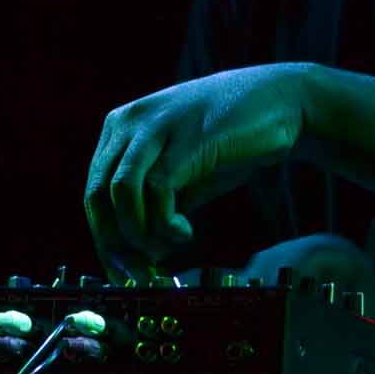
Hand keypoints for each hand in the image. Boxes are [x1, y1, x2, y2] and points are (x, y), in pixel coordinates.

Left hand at [84, 63, 315, 276]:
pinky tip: (184, 232)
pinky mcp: (184, 139)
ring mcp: (155, 127)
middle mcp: (129, 122)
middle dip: (115, 243)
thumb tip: (139, 253)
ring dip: (139, 234)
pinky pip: (157, 191)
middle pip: (97, 194)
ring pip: (120, 194)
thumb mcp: (183, 172)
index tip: (121, 270)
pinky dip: (165, 223)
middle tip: (138, 272)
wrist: (281, 101)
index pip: (93, 191)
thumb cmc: (231, 138)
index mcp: (121, 127)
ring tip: (164, 249)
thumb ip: (156, 203)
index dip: (104, 237)